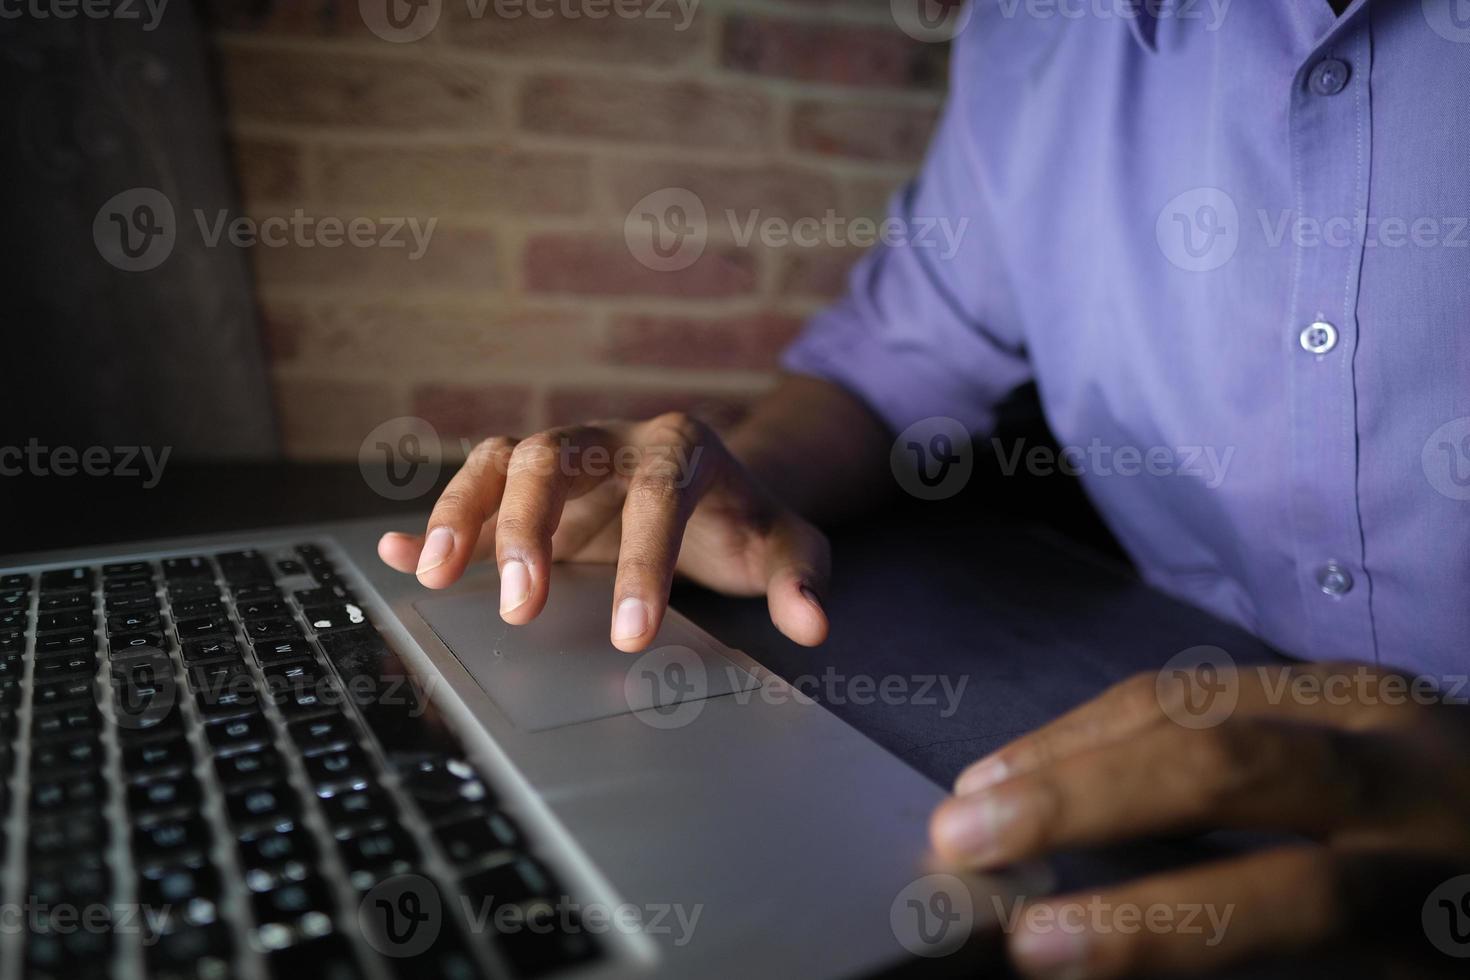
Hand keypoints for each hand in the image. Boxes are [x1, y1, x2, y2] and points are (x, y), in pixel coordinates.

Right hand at [378, 412, 829, 651]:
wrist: (715, 489)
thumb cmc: (747, 523)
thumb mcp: (789, 546)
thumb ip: (802, 577)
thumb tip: (814, 624)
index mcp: (681, 447)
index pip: (656, 493)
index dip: (642, 562)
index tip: (631, 634)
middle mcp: (612, 440)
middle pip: (555, 455)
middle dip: (530, 525)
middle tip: (523, 607)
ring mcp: (565, 460)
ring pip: (501, 459)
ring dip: (463, 512)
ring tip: (432, 575)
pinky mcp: (530, 490)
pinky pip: (474, 491)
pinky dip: (435, 519)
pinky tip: (398, 554)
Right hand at [930, 663, 1469, 977]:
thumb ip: (1278, 961)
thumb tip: (1090, 958)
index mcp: (1442, 878)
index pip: (1297, 896)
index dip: (1158, 924)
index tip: (1038, 950)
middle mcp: (1411, 771)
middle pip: (1228, 761)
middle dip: (1078, 799)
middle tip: (960, 841)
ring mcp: (1376, 702)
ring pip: (1195, 699)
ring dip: (1070, 747)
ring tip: (974, 797)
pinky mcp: (1343, 676)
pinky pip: (1201, 683)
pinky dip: (1106, 719)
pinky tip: (1046, 755)